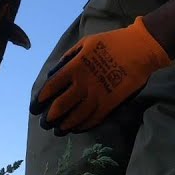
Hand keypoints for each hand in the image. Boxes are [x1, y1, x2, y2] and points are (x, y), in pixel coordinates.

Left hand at [31, 17, 170, 133]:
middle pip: (61, 106)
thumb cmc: (111, 43)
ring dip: (64, 125)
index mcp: (75, 67)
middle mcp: (84, 84)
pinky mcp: (111, 104)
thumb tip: (53, 74)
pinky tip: (76, 128)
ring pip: (76, 116)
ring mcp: (98, 96)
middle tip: (44, 123)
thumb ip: (68, 59)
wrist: (140, 49)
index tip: (35, 108)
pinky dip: (83, 126)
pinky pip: (94, 119)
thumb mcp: (85, 43)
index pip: (52, 87)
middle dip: (49, 117)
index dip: (41, 100)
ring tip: (57, 131)